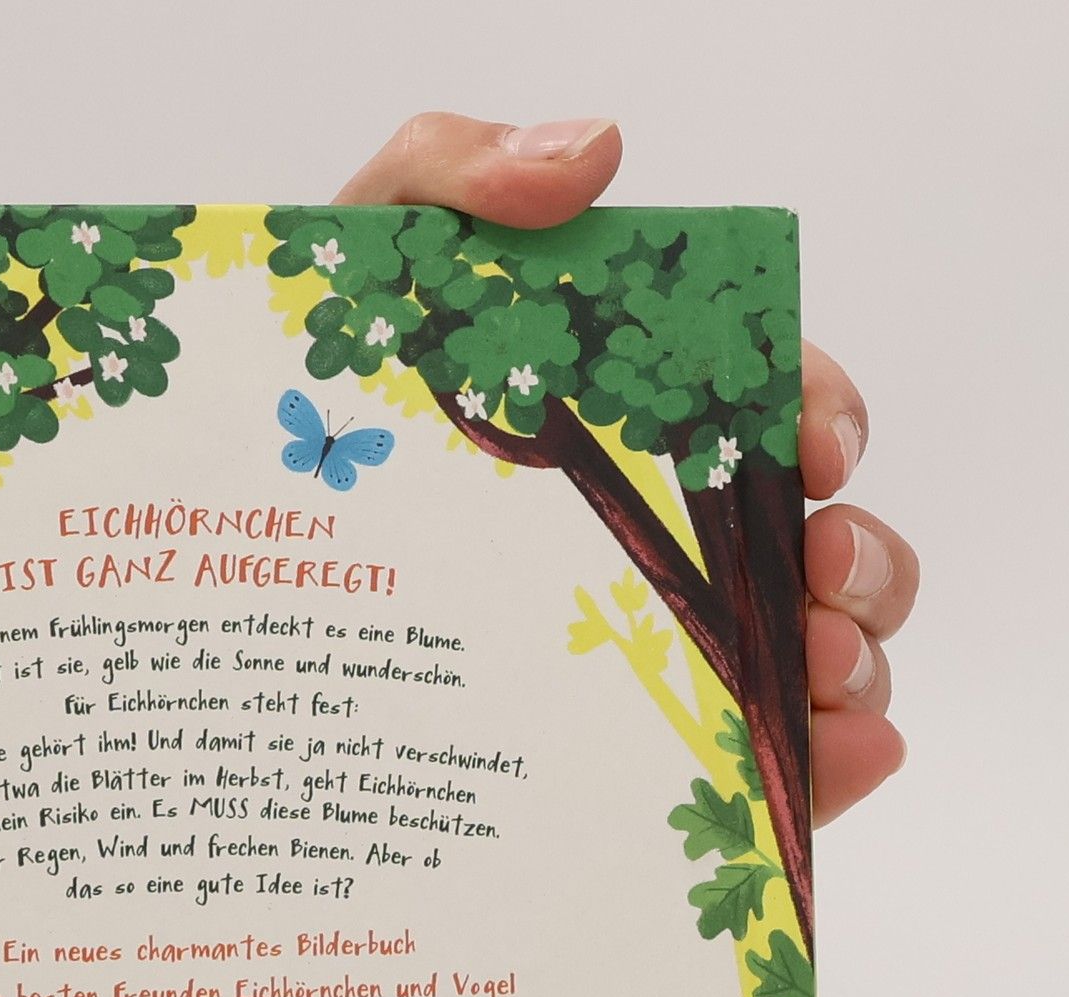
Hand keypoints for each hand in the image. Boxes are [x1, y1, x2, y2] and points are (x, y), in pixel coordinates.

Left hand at [338, 113, 913, 824]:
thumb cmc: (305, 410)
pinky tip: (842, 760)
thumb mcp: (358, 276)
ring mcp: (643, 647)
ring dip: (853, 658)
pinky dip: (826, 768)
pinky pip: (753, 770)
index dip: (818, 410)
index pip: (766, 402)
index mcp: (626, 415)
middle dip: (860, 553)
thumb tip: (590, 154)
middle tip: (820, 568)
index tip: (812, 445)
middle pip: (814, 541)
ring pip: (808, 655)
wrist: (207, 557)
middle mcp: (653, 533)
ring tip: (817, 672)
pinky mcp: (620, 758)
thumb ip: (451, 177)